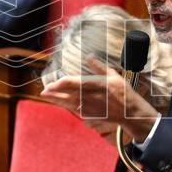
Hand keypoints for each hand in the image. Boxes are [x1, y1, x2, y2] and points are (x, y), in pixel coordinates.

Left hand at [40, 57, 158, 142]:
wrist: (128, 112)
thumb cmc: (122, 92)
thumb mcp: (113, 75)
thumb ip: (98, 67)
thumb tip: (89, 57)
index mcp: (91, 85)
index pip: (69, 83)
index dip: (58, 84)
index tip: (50, 84)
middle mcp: (86, 97)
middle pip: (64, 94)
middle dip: (53, 93)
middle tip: (44, 92)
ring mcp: (87, 107)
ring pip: (67, 103)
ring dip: (57, 100)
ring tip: (47, 96)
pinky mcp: (88, 115)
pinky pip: (75, 109)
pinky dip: (68, 105)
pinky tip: (63, 102)